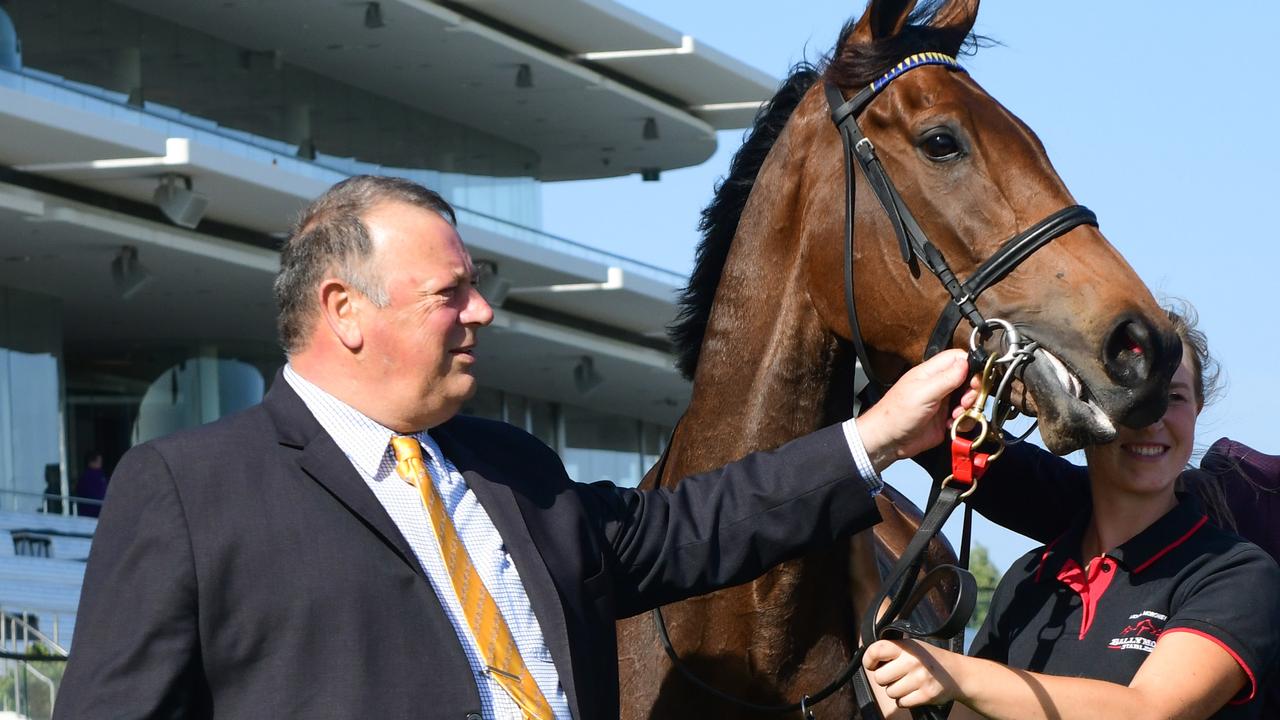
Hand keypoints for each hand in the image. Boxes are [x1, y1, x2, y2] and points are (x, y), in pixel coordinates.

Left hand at [856, 350, 978, 470]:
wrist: (888, 441)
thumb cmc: (896, 414)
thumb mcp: (923, 393)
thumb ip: (946, 378)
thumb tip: (967, 362)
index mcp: (931, 372)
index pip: (958, 358)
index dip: (971, 367)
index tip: (974, 382)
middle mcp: (939, 385)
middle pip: (968, 379)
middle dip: (972, 392)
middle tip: (965, 402)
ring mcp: (943, 402)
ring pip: (969, 399)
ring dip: (968, 408)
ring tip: (955, 416)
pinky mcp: (945, 419)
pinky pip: (964, 417)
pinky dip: (963, 421)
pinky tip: (952, 425)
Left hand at [863, 638, 961, 708]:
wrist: (957, 673)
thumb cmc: (928, 659)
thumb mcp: (911, 646)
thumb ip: (892, 651)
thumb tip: (868, 660)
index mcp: (906, 647)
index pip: (876, 650)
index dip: (868, 659)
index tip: (872, 665)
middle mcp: (912, 662)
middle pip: (880, 678)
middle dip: (884, 679)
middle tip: (895, 675)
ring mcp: (920, 679)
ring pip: (890, 692)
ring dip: (896, 691)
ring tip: (908, 683)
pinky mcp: (926, 695)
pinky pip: (901, 703)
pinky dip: (905, 700)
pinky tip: (914, 691)